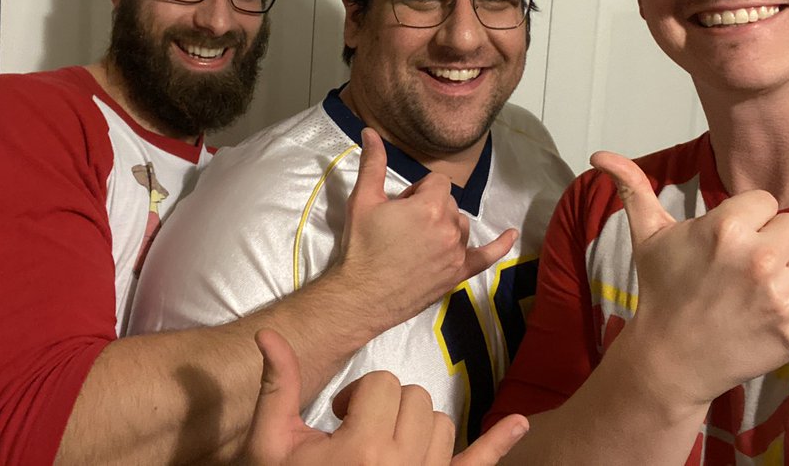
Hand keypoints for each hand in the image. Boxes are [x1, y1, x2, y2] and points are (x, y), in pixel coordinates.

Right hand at [242, 329, 527, 464]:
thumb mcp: (270, 443)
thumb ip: (278, 387)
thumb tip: (269, 335)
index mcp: (362, 446)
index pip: (382, 382)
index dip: (359, 393)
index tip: (339, 417)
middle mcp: (402, 464)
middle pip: (414, 397)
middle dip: (386, 405)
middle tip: (357, 432)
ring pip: (441, 425)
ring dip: (416, 428)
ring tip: (385, 448)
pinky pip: (477, 465)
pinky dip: (499, 445)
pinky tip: (520, 425)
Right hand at [338, 130, 516, 328]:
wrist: (362, 296)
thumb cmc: (362, 247)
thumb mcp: (363, 201)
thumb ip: (373, 164)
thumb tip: (370, 131)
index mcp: (430, 207)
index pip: (436, 182)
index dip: (417, 191)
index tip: (399, 206)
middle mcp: (450, 228)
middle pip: (448, 202)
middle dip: (429, 207)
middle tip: (401, 226)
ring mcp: (457, 253)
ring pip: (460, 225)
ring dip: (445, 226)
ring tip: (416, 240)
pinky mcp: (458, 274)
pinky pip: (487, 256)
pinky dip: (500, 245)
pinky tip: (511, 234)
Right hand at [592, 152, 788, 406]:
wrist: (669, 357)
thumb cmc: (662, 292)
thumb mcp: (648, 236)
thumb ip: (632, 187)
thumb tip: (598, 155)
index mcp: (724, 228)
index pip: (768, 202)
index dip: (749, 221)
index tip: (726, 247)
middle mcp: (758, 260)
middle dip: (775, 245)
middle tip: (741, 273)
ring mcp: (784, 298)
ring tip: (761, 294)